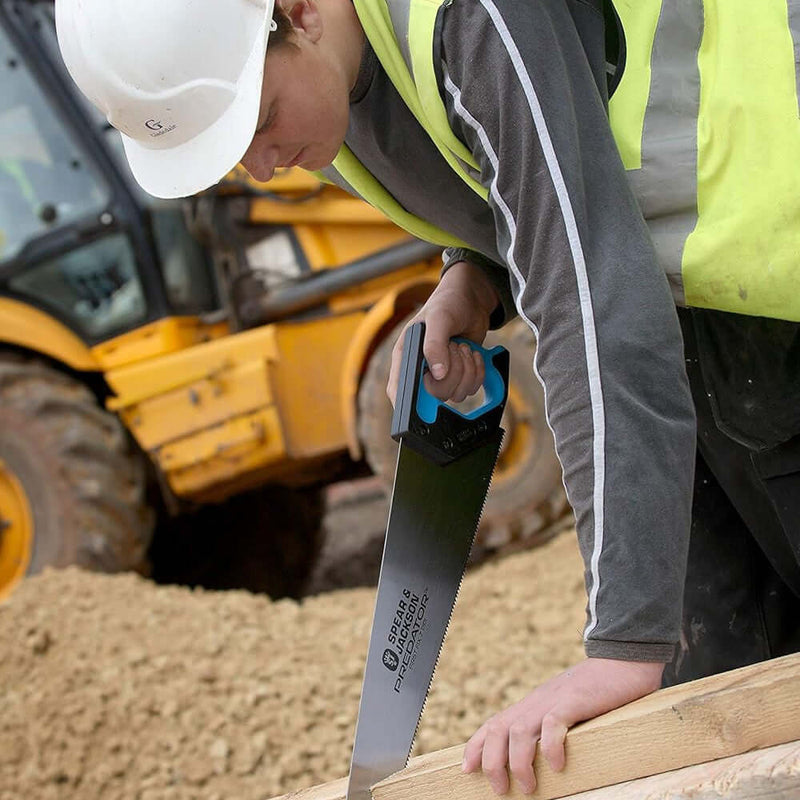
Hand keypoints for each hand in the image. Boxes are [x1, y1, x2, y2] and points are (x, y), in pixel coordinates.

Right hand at [387, 261, 499, 405]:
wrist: (472, 300)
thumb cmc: (448, 302)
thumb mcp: (439, 318)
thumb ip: (434, 344)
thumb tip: (438, 373)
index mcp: (406, 357)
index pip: (398, 390)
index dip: (408, 403)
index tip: (428, 398)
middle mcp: (421, 370)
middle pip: (435, 395)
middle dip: (453, 372)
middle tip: (454, 348)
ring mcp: (441, 375)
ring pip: (456, 394)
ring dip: (467, 370)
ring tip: (462, 347)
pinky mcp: (459, 376)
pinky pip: (471, 388)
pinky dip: (478, 371)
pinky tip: (472, 353)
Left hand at [462, 657, 664, 794]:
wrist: (621, 662)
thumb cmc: (595, 692)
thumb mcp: (563, 707)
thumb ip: (548, 724)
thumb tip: (540, 757)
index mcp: (531, 705)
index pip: (494, 723)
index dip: (476, 746)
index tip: (466, 769)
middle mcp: (535, 703)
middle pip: (498, 728)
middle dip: (492, 761)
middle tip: (500, 790)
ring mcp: (552, 701)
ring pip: (519, 731)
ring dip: (518, 763)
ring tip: (528, 787)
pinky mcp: (574, 701)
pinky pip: (553, 723)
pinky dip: (550, 746)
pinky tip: (556, 765)